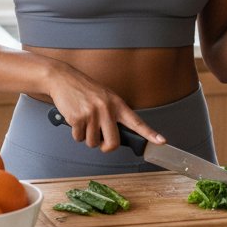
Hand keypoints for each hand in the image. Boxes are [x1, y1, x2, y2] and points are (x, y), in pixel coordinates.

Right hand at [47, 69, 164, 151]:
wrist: (64, 79)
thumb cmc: (85, 89)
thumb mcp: (105, 97)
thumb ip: (113, 113)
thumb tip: (116, 134)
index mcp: (117, 104)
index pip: (137, 122)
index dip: (150, 133)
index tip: (161, 141)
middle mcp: (107, 109)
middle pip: (113, 143)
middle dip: (106, 147)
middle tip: (101, 141)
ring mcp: (93, 114)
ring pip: (93, 143)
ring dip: (87, 137)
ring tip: (84, 121)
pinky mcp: (78, 118)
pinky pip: (78, 138)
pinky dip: (75, 133)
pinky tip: (75, 119)